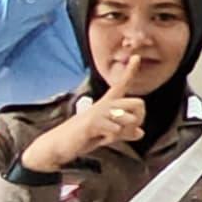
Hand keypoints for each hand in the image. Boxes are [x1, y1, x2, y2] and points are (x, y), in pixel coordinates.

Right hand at [20, 52, 156, 170]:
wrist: (60, 144)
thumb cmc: (83, 137)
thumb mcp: (108, 135)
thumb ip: (124, 133)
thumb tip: (140, 133)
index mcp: (108, 104)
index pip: (122, 85)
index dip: (130, 71)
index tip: (136, 56)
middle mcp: (104, 104)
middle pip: (138, 103)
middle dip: (140, 119)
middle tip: (126, 130)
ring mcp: (98, 112)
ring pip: (129, 118)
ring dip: (124, 132)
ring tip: (107, 136)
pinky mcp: (92, 122)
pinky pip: (116, 129)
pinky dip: (112, 138)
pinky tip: (100, 139)